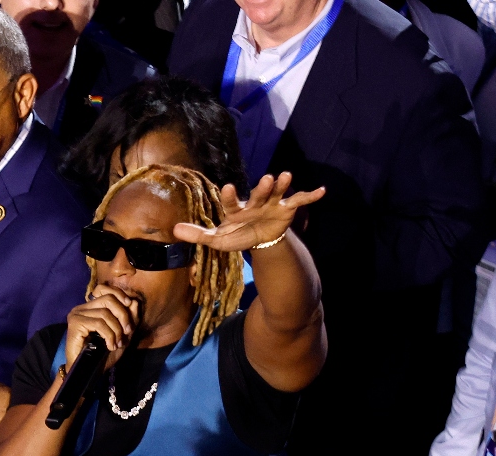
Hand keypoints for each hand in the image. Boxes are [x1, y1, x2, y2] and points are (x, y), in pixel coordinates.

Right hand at [64, 284, 138, 372]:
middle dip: (123, 315)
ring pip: (105, 313)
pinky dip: (109, 335)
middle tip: (127, 332)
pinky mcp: (75, 323)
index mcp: (90, 308)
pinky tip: (110, 346)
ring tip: (116, 344)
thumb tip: (134, 301)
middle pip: (108, 299)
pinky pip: (99, 323)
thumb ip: (128, 319)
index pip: (104, 289)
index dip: (120, 294)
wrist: (87, 372)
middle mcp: (81, 308)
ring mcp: (77, 314)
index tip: (130, 305)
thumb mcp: (122, 336)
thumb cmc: (102, 355)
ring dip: (116, 330)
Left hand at [172, 173, 323, 251]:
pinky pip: (299, 201)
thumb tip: (173, 230)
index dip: (231, 196)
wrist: (260, 239)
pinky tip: (322, 191)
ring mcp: (272, 203)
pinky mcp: (287, 208)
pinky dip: (310, 196)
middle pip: (259, 193)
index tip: (228, 187)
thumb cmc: (237, 235)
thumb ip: (198, 234)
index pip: (232, 202)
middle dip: (263, 187)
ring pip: (278, 193)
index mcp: (237, 209)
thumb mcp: (218, 239)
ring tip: (286, 175)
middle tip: (267, 178)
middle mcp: (255, 201)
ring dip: (282, 185)